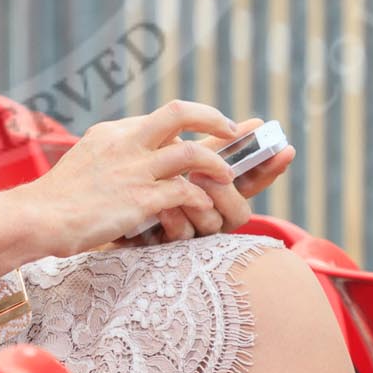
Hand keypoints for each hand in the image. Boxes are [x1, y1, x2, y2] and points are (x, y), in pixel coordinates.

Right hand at [12, 100, 236, 256]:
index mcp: (113, 132)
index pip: (161, 118)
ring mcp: (133, 170)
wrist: (39, 218)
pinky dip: (201, 200)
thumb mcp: (86, 161)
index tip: (208, 132)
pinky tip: (205, 209)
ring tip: (228, 176)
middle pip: (179, 113)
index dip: (191, 123)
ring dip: (215, 164)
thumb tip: (131, 160)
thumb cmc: (60, 199)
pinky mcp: (138, 199)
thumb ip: (112, 155)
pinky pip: (184, 193)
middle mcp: (125, 142)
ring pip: (190, 154)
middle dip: (212, 118)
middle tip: (232, 131)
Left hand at [116, 117, 294, 245]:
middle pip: (239, 209)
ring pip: (214, 222)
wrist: (87, 216)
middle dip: (225, 188)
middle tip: (207, 174)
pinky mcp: (165, 249)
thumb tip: (240, 122)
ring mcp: (187, 235)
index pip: (248, 181)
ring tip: (181, 190)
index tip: (285, 149)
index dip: (268, 168)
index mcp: (208, 191)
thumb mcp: (166, 157)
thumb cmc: (127, 184)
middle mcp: (204, 216)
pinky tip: (162, 212)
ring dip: (198, 202)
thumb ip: (201, 146)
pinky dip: (174, 218)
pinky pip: (182, 235)